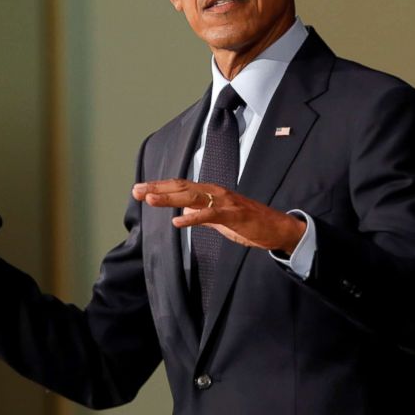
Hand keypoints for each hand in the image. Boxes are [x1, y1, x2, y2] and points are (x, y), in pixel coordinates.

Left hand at [132, 179, 304, 254]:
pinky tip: (177, 222)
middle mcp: (215, 192)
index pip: (180, 186)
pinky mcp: (233, 215)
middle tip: (136, 190)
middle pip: (181, 187)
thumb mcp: (220, 218)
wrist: (277, 228)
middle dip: (157, 188)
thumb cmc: (249, 222)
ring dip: (169, 198)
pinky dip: (192, 218)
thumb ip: (201, 214)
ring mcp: (224, 202)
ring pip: (192, 197)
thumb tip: (183, 214)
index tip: (139, 188)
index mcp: (211, 192)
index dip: (159, 186)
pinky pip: (210, 216)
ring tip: (150, 199)